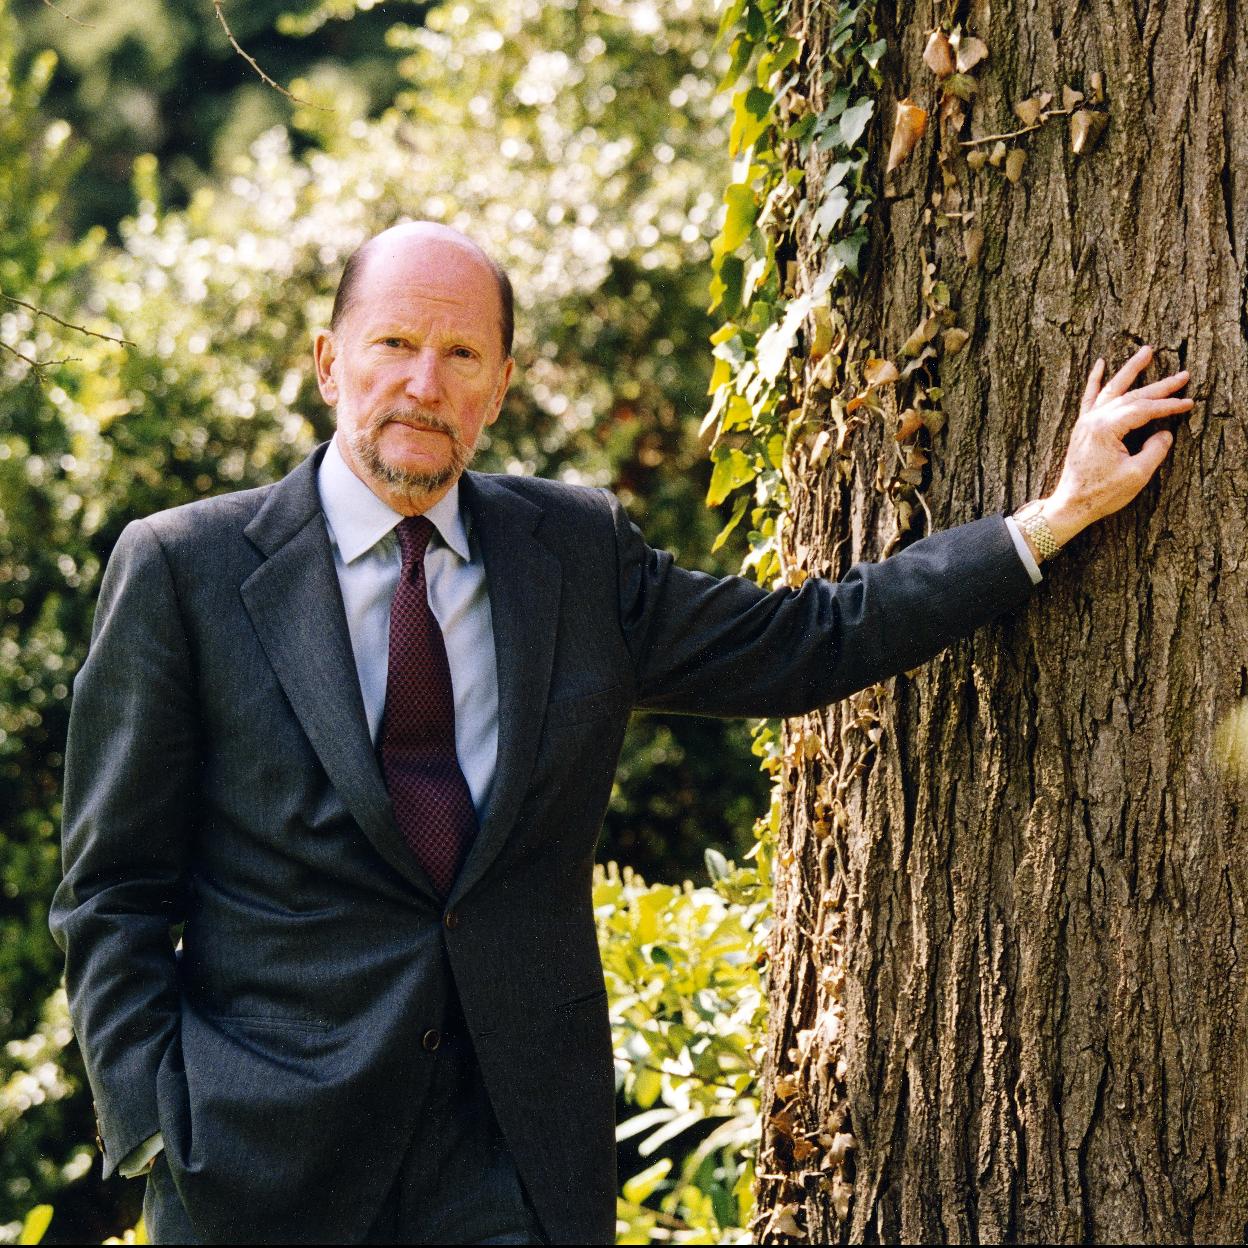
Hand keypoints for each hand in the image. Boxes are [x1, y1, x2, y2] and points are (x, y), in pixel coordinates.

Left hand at [1038, 345, 1190, 544]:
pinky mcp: (1083, 428)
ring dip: (1130, 370)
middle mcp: (1094, 419)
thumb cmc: (1101, 493)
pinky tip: (1100, 364)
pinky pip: (1089, 397)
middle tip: (1182, 374)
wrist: (1071, 504)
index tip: (1188, 403)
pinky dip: (1095, 380)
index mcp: (1107, 428)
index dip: (1169, 405)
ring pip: (1112, 389)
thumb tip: (1164, 432)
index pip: (1144, 409)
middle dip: (1159, 386)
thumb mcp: (1136, 475)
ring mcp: (1086, 422)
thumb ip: (1154, 450)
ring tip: (1146, 352)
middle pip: (1132, 395)